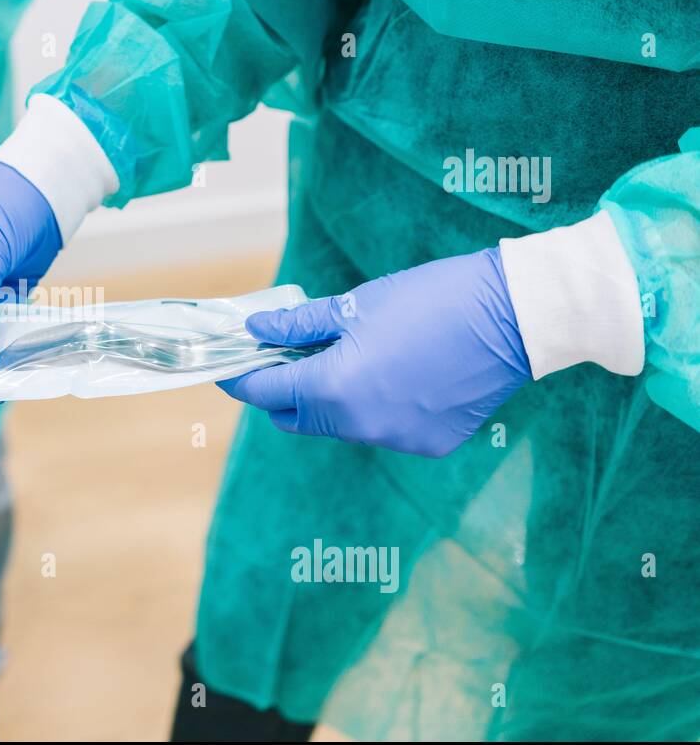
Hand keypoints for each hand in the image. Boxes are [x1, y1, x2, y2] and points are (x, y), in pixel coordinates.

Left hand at [218, 248, 531, 456]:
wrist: (515, 317)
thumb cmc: (433, 299)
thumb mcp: (356, 305)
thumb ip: (299, 327)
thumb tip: (257, 331)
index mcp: (333, 390)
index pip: (267, 391)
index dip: (243, 378)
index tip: (229, 366)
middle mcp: (359, 427)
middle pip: (299, 418)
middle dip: (283, 392)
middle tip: (284, 358)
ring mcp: (395, 441)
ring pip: (341, 426)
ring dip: (331, 399)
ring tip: (349, 358)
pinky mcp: (428, 445)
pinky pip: (383, 429)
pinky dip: (375, 407)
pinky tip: (397, 374)